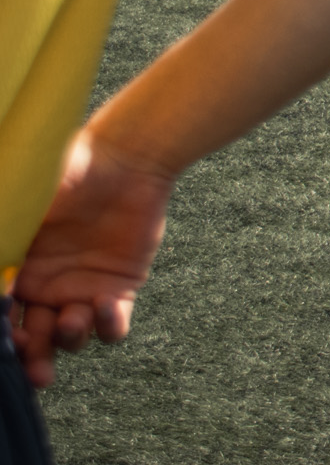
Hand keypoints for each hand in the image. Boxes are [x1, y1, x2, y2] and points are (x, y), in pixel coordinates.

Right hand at [11, 129, 173, 388]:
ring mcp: (82, 290)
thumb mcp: (18, 208)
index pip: (3, 318)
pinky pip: (112, 324)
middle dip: (32, 358)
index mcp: (15, 273)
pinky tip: (104, 308)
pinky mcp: (118, 287)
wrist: (123, 159)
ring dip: (68, 339)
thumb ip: (2, 238)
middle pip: (33, 341)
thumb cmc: (64, 174)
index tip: (7, 341)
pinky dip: (108, 326)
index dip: (4, 338)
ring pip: (70, 338)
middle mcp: (45, 289)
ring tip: (71, 320)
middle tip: (35, 366)